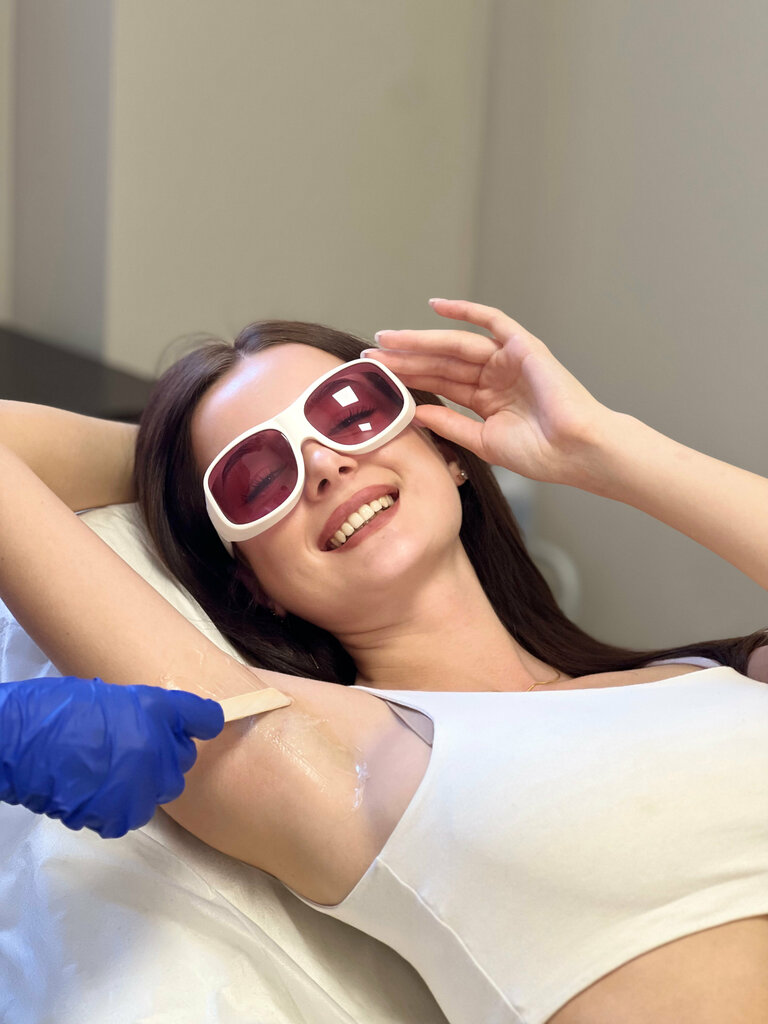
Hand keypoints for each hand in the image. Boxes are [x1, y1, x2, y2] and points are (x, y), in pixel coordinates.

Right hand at [0, 677, 223, 837]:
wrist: (16, 740)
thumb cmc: (56, 710)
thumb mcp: (110, 696)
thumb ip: (148, 712)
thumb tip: (168, 729)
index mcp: (156, 710)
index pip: (203, 717)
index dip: (202, 722)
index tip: (204, 725)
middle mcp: (157, 748)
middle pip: (182, 761)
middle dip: (163, 757)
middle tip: (133, 748)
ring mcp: (140, 785)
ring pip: (159, 792)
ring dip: (142, 784)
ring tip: (106, 770)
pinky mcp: (120, 815)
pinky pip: (132, 814)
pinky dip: (116, 807)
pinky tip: (92, 789)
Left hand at [368, 298, 613, 485]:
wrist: (576, 451)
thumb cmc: (541, 454)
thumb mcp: (483, 442)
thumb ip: (450, 424)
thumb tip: (414, 414)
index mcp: (487, 400)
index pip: (439, 384)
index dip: (408, 379)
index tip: (376, 377)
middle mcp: (495, 376)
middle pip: (440, 362)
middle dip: (405, 358)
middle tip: (369, 355)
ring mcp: (508, 359)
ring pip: (455, 344)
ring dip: (420, 340)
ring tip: (386, 338)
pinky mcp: (522, 346)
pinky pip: (491, 321)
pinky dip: (465, 310)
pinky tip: (434, 306)